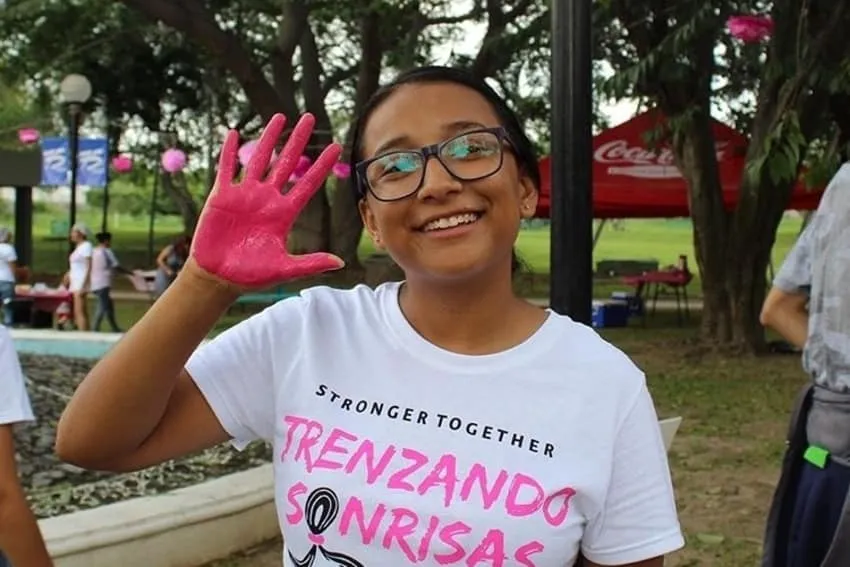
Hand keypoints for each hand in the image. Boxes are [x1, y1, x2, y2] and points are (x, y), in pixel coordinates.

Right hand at [191, 113, 343, 290]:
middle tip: (310, 117)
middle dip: (298, 140)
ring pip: (259, 159)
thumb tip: (341, 263)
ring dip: (269, 138)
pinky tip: (234, 133)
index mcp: (284, 214)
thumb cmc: (251, 275)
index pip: (307, 184)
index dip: (321, 166)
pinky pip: (226, 169)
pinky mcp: (221, 197)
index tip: (335, 147)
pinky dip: (229, 152)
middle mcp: (267, 199)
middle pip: (286, 162)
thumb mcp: (284, 268)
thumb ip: (311, 263)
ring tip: (280, 117)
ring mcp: (244, 195)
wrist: (219, 278)